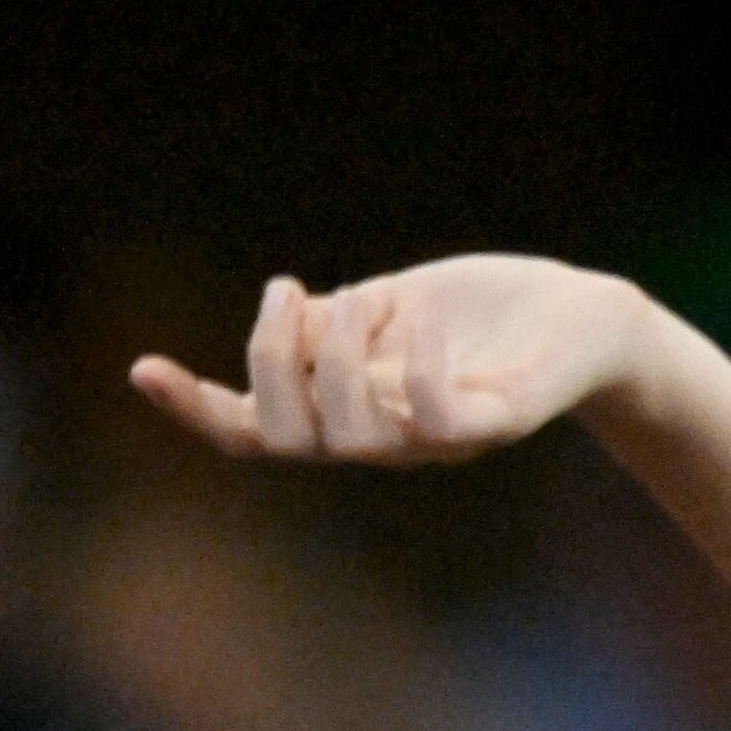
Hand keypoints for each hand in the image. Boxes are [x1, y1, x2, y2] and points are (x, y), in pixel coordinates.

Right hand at [128, 256, 647, 463]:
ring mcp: (441, 439)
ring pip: (350, 436)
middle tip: (291, 290)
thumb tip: (282, 322)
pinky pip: (438, 415)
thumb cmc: (481, 316)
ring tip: (359, 295)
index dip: (197, 410)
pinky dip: (411, 360)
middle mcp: (388, 439)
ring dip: (335, 356)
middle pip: (288, 439)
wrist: (585, 321)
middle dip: (269, 362)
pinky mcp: (498, 423)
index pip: (257, 432)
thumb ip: (327, 324)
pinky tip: (413, 309)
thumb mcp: (385, 309)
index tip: (144, 367)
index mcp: (349, 410)